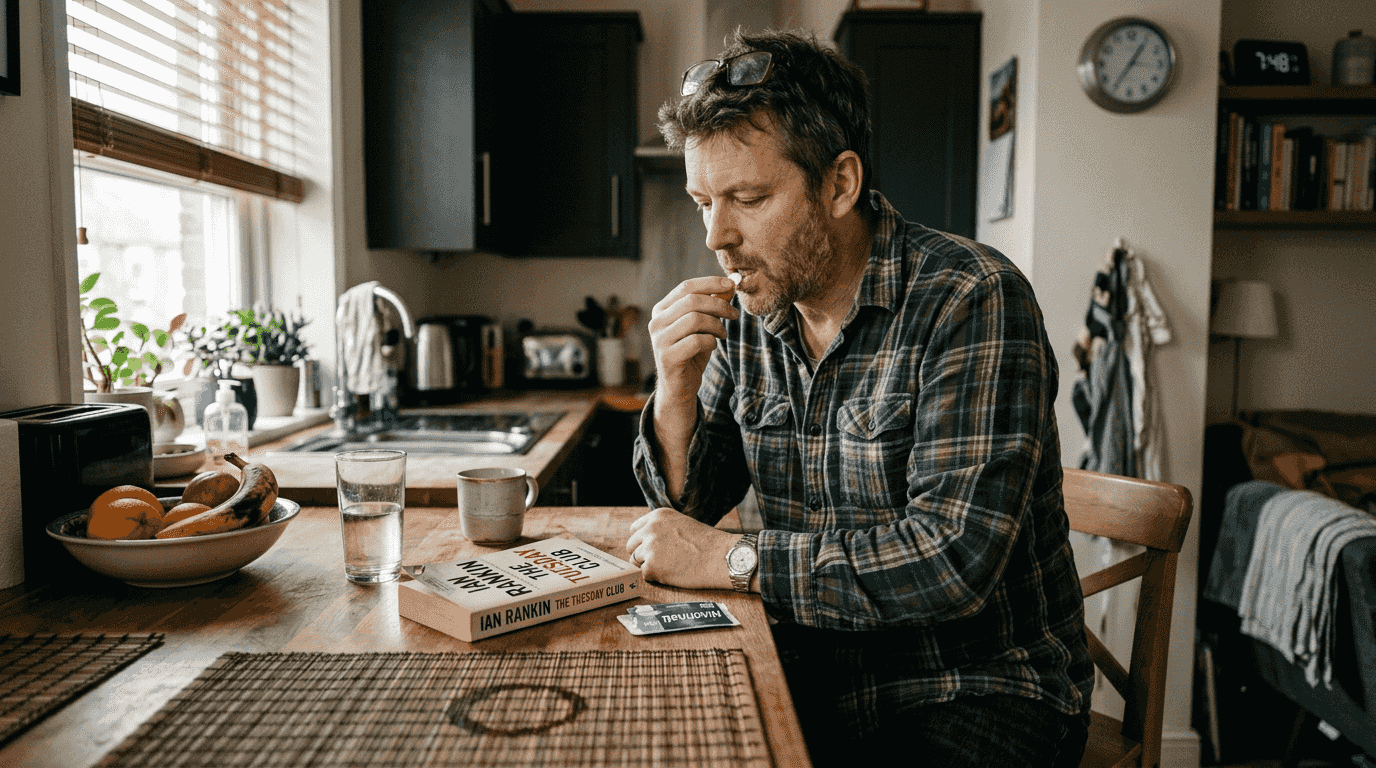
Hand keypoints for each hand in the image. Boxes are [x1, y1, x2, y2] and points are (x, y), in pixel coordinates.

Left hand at [625, 507, 736, 588]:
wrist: (721, 557)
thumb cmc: (707, 543)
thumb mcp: (681, 523)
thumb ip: (661, 528)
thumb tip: (644, 541)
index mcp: (657, 516)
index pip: (634, 529)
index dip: (642, 541)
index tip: (652, 548)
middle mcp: (650, 529)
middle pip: (631, 546)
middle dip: (642, 554)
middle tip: (661, 561)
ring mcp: (649, 548)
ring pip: (635, 561)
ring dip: (649, 566)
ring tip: (670, 567)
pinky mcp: (651, 567)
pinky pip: (644, 575)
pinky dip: (656, 578)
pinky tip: (673, 574)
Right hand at [647, 276, 738, 405]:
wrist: (680, 387)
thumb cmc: (692, 353)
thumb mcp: (704, 325)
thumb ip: (713, 305)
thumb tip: (729, 285)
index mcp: (662, 310)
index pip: (686, 287)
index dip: (710, 283)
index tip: (731, 284)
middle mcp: (656, 322)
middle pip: (692, 301)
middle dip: (719, 305)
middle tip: (734, 314)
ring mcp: (659, 340)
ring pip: (694, 319)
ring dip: (716, 325)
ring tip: (723, 334)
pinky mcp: (667, 357)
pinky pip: (696, 341)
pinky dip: (710, 342)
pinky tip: (712, 346)